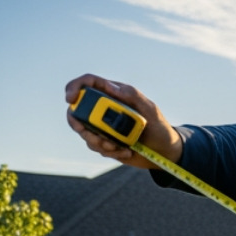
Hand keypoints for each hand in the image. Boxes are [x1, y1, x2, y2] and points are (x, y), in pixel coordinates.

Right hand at [64, 75, 182, 168]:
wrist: (165, 151)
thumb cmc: (159, 126)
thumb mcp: (150, 109)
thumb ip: (132, 95)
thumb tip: (110, 87)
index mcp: (113, 95)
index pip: (87, 84)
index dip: (74, 87)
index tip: (70, 99)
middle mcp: (104, 109)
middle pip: (77, 110)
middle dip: (79, 123)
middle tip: (89, 132)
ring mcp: (103, 126)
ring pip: (84, 131)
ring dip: (99, 141)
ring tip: (121, 146)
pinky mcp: (105, 142)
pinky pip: (96, 147)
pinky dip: (109, 151)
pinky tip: (127, 151)